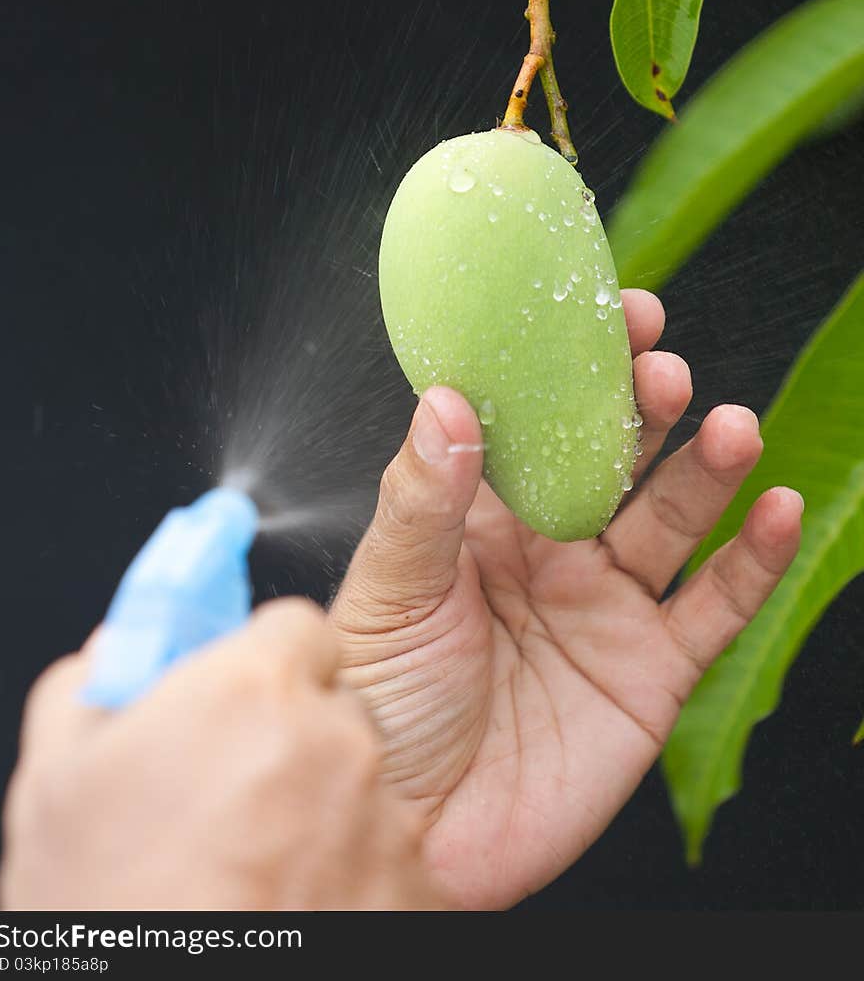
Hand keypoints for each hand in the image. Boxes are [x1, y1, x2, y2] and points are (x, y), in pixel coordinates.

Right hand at [0, 599, 441, 909]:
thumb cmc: (116, 909)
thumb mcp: (56, 783)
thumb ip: (92, 687)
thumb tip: (112, 656)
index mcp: (252, 690)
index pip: (297, 627)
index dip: (266, 663)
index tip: (241, 698)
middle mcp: (336, 742)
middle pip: (334, 705)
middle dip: (295, 737)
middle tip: (235, 794)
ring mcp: (384, 819)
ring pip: (362, 785)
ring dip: (323, 811)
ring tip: (255, 868)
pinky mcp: (416, 889)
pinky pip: (388, 857)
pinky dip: (353, 876)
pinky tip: (292, 904)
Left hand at [329, 290, 801, 909]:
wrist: (411, 838)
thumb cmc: (378, 710)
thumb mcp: (387, 597)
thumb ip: (422, 501)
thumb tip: (448, 401)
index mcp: (480, 518)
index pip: (535, 422)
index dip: (569, 368)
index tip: (604, 315)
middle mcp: (550, 549)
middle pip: (613, 459)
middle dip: (642, 408)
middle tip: (661, 369)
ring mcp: (605, 606)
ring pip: (672, 518)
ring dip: (706, 469)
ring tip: (728, 425)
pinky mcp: (651, 671)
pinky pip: (715, 607)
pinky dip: (753, 559)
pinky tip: (774, 510)